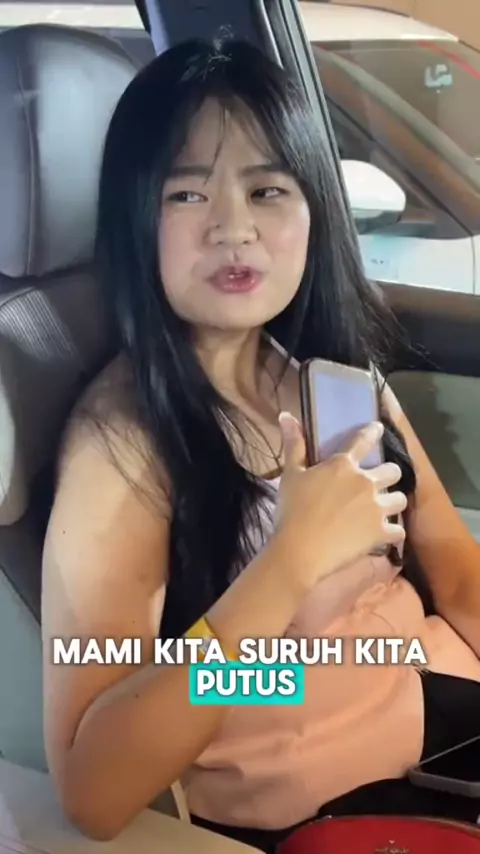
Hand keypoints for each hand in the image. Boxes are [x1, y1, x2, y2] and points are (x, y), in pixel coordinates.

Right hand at [272, 412, 406, 590]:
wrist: (299, 550)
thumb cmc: (291, 510)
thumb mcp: (290, 474)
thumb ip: (294, 445)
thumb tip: (286, 415)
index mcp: (343, 465)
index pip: (363, 440)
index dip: (373, 432)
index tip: (379, 429)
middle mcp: (365, 482)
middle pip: (393, 471)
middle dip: (389, 474)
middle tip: (380, 482)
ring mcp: (376, 507)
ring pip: (400, 498)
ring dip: (393, 501)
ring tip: (384, 508)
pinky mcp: (381, 532)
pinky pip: (398, 530)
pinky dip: (392, 532)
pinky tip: (384, 535)